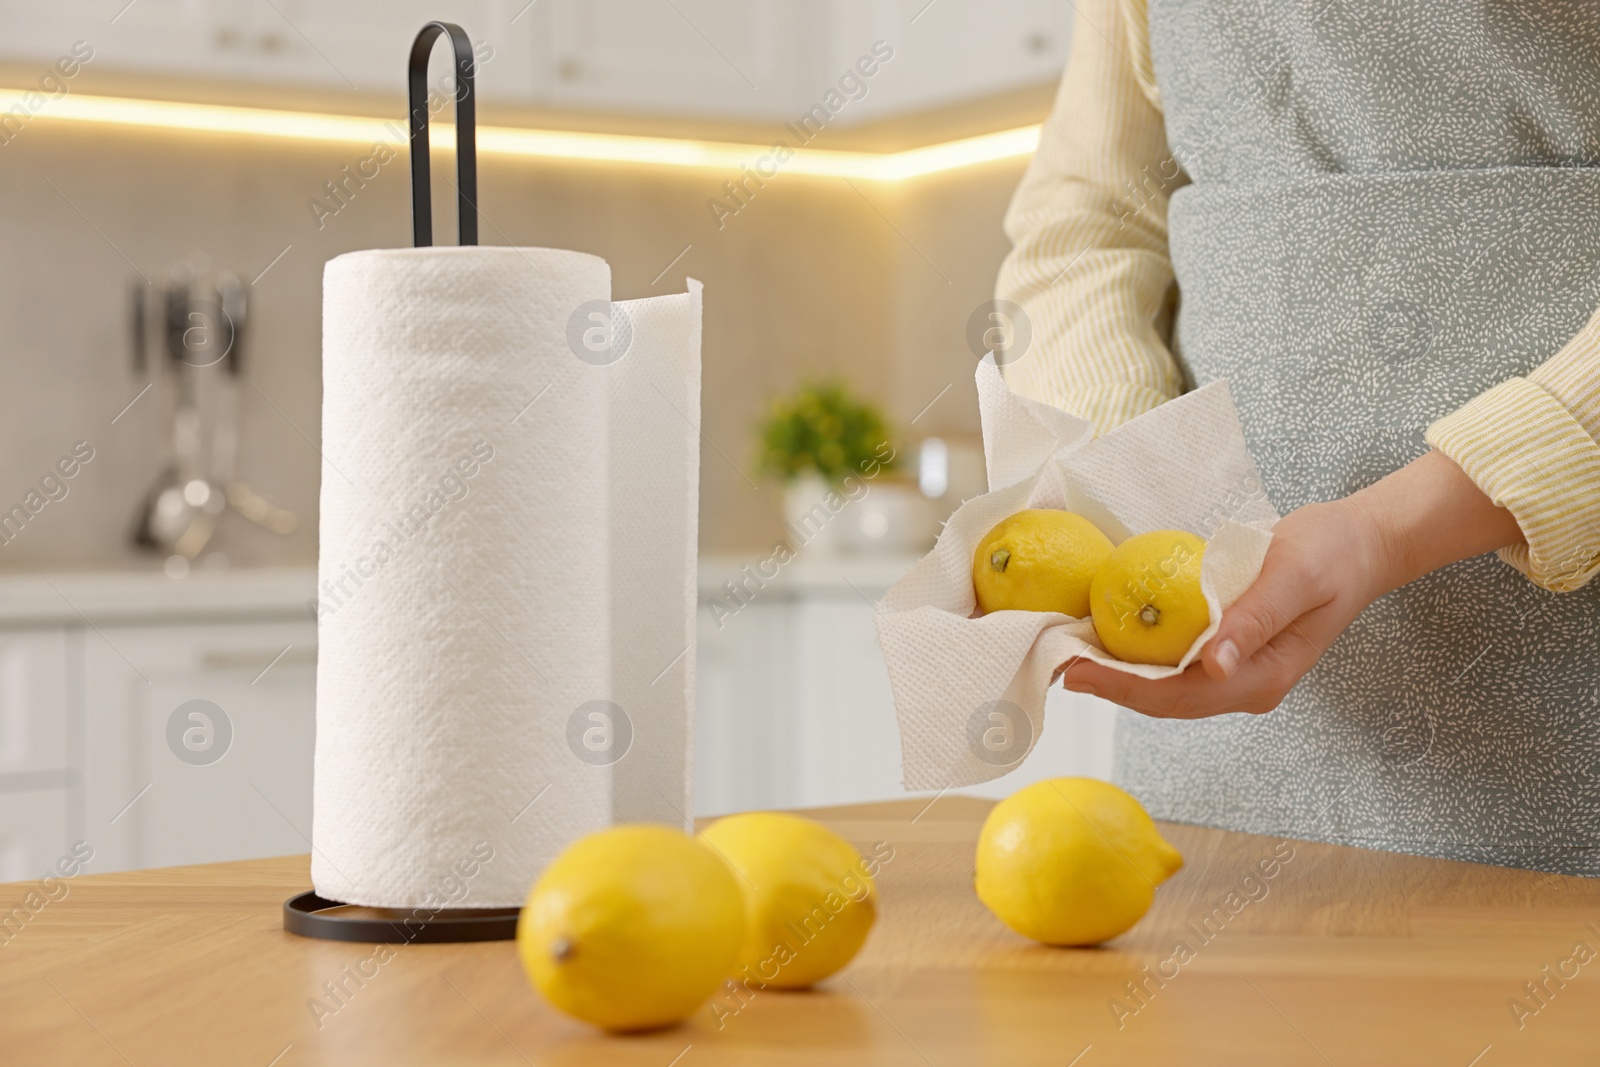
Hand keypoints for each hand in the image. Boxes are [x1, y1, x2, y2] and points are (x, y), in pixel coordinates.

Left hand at [1060, 450, 1525, 718]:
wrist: (1360, 543)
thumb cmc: (1331, 555)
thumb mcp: (1294, 577)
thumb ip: (1253, 619)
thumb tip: (1214, 665)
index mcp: (1260, 678)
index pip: (1178, 697)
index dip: (1122, 688)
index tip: (1075, 671)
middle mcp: (1243, 684)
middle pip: (1162, 698)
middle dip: (1108, 683)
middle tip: (1052, 661)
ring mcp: (1235, 670)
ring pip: (1164, 682)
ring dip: (1116, 669)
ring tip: (1066, 649)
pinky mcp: (1226, 650)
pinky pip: (1173, 658)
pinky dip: (1137, 648)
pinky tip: (1104, 630)